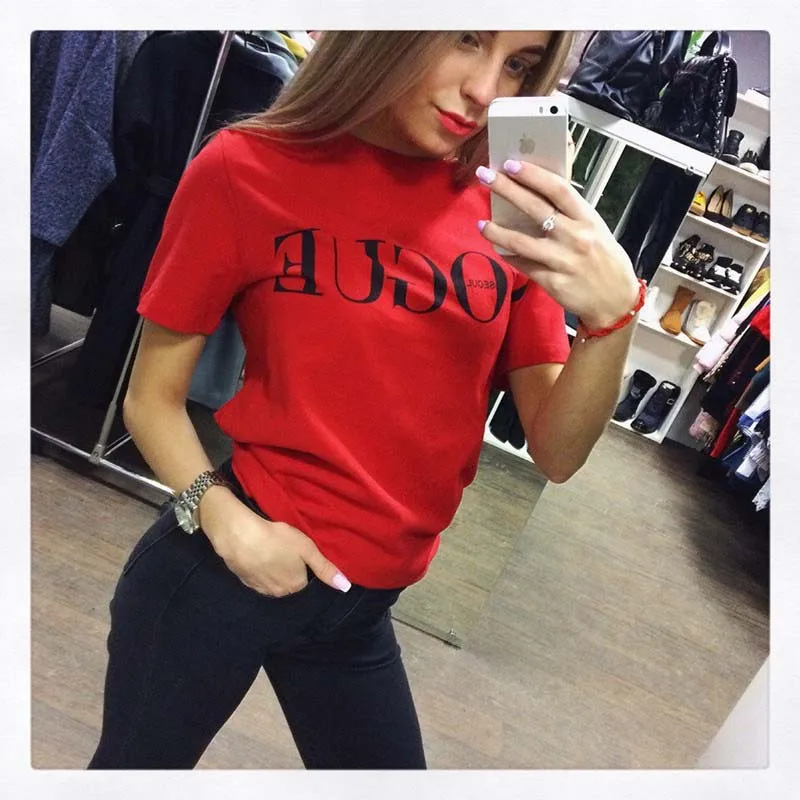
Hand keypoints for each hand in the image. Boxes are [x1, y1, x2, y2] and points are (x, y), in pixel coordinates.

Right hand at [198, 487, 350, 596]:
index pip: (306, 580)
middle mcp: (279, 593)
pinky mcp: (244, 582)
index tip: (299, 552)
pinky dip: (259, 570)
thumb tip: (345, 587)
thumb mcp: (307, 549)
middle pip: (290, 583)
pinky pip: (258, 579)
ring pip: (273, 582)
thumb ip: (326, 568)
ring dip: (274, 571)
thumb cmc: (277, 539)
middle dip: (289, 570)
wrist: (239, 536)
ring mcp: (260, 589)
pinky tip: (257, 556)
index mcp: (296, 586)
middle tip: (284, 550)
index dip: (304, 565)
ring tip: (271, 552)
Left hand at [476, 159, 638, 329]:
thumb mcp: (596, 231)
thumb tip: (540, 197)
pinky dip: (509, 257)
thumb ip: (572, 216)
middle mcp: (575, 237)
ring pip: (521, 242)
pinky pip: (523, 266)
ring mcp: (562, 261)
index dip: (533, 175)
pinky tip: (498, 250)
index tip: (511, 164)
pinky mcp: (552, 282)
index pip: (558, 189)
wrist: (616, 301)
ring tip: (481, 224)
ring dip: (497, 231)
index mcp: (588, 219)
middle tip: (485, 177)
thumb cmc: (606, 261)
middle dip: (507, 190)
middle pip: (535, 208)